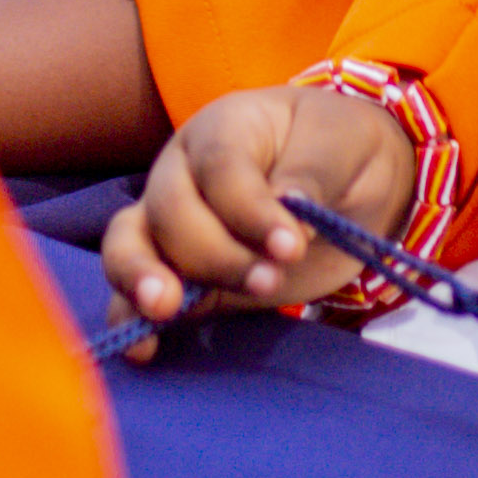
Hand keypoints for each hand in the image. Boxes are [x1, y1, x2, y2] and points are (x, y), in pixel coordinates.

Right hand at [100, 88, 422, 348]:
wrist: (348, 185)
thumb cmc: (339, 151)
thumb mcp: (342, 143)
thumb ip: (313, 172)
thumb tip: (289, 209)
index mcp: (224, 129)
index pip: (220, 168)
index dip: (250, 211)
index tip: (292, 247)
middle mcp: (183, 172)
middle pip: (170, 211)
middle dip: (215, 253)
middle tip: (268, 280)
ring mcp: (171, 224)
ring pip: (129, 244)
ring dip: (143, 277)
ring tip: (166, 308)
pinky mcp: (179, 275)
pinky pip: (132, 291)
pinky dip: (130, 316)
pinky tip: (142, 347)